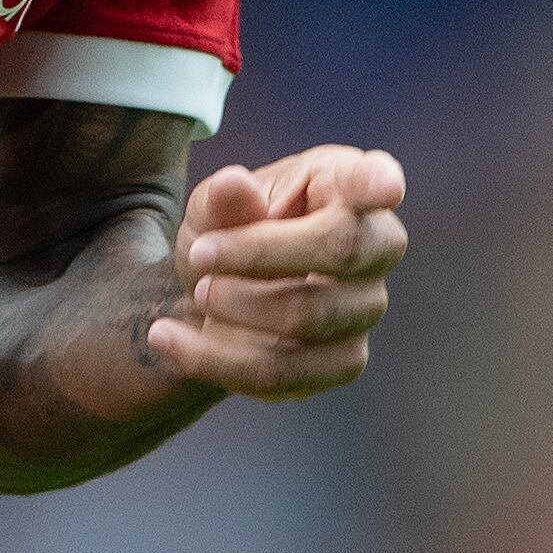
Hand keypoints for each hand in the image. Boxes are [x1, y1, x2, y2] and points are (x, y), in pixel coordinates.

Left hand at [144, 144, 405, 397]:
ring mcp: (364, 307)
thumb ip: (222, 200)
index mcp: (345, 184)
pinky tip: (168, 339)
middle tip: (200, 254)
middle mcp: (375, 246)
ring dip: (238, 308)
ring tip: (196, 293)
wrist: (215, 292)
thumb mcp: (211, 208)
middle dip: (260, 253)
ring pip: (310, 317)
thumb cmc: (228, 230)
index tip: (384, 185)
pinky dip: (216, 359)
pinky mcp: (341, 362)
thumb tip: (233, 185)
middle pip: (342, 249)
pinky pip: (285, 374)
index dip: (379, 182)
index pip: (373, 179)